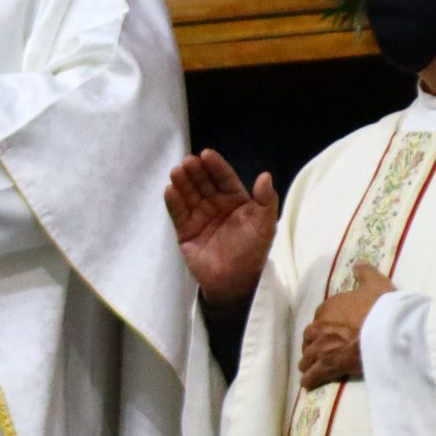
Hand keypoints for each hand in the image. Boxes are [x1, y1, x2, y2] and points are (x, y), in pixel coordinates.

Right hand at [164, 150, 278, 304]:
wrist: (236, 281)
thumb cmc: (254, 251)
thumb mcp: (265, 224)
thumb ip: (266, 199)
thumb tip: (265, 175)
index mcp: (237, 201)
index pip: (225, 179)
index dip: (216, 166)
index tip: (207, 154)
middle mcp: (217, 206)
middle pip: (204, 183)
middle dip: (196, 172)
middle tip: (188, 161)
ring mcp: (200, 217)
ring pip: (189, 195)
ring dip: (183, 183)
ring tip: (177, 171)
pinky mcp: (185, 231)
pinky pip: (178, 213)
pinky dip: (174, 202)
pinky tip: (170, 190)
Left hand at [298, 264, 394, 390]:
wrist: (387, 330)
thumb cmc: (382, 307)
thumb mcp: (377, 284)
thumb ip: (365, 273)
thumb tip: (358, 263)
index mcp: (330, 307)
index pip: (321, 316)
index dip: (326, 325)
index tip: (331, 330)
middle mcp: (320, 327)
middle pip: (309, 338)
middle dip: (313, 344)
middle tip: (319, 350)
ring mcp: (322, 347)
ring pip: (308, 357)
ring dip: (308, 362)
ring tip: (309, 368)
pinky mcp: (327, 366)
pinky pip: (312, 375)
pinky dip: (309, 379)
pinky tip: (308, 383)